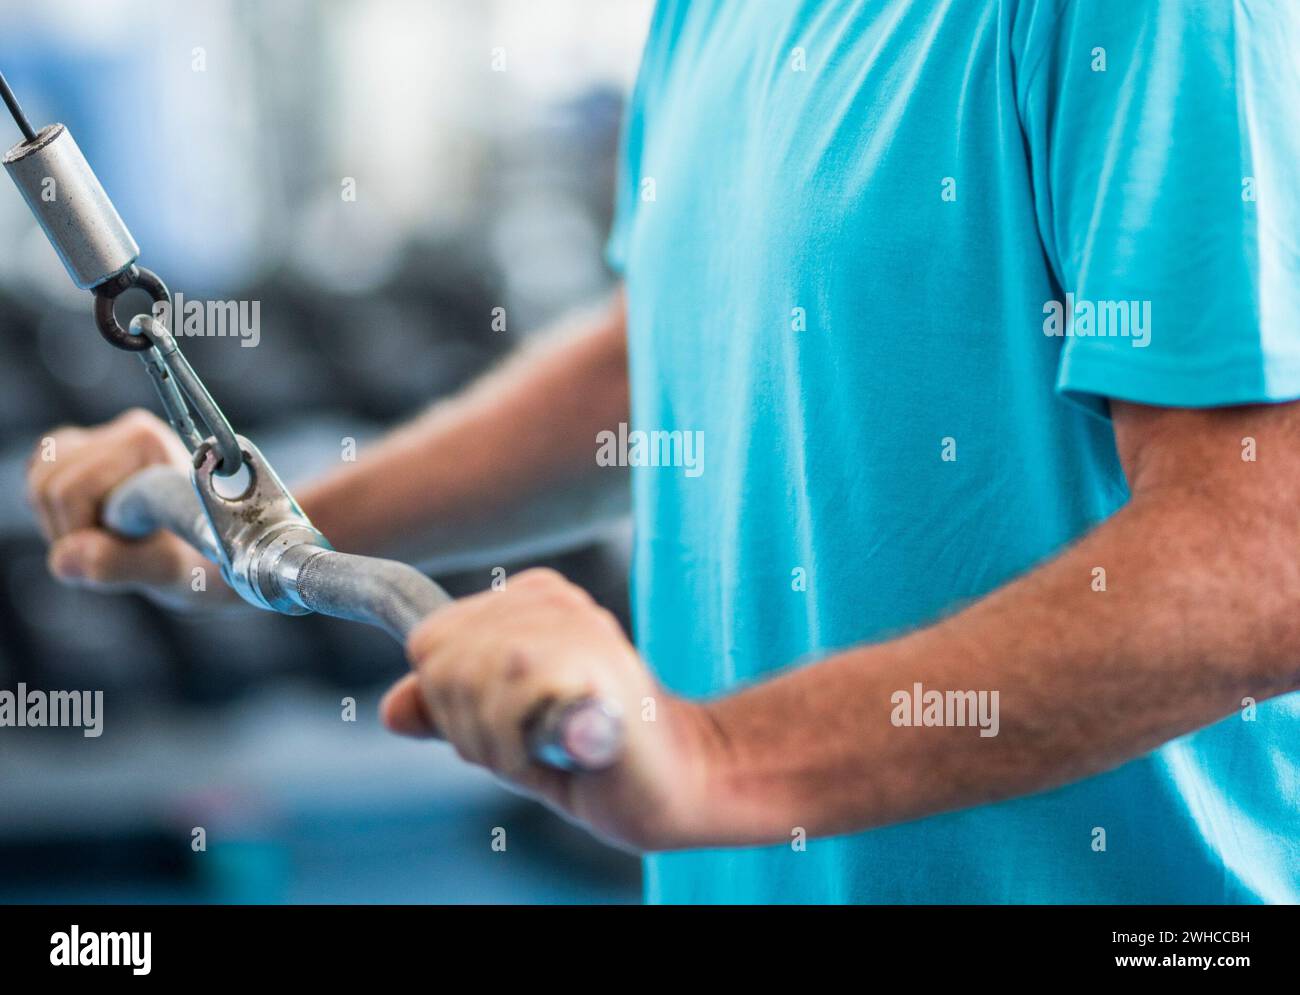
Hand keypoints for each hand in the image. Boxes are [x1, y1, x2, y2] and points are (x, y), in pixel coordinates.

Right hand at [25, 408, 233, 609]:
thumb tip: (65, 559)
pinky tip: (101, 530)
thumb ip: (120, 564)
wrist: (230, 553)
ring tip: (118, 543)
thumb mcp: (172, 573)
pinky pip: (41, 481)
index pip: (72, 490)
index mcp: (149, 445)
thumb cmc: (209, 563)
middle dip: (73, 532)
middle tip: (123, 553)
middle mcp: (127, 431)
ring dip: (66, 527)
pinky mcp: (91, 455)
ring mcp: (106, 440)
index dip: (84, 535)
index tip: (128, 552)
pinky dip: (60, 516)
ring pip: (39, 481)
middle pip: (48, 484)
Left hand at [381, 568, 719, 849]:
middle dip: (469, 728)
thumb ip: (450, 711)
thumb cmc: (595, 755)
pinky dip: (523, 750)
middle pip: (440, 665)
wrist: (681, 781)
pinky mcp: (594, 666)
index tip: (506, 726)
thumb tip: (390, 707)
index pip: (430, 642)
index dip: (448, 702)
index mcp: (531, 598)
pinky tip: (567, 750)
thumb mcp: (505, 731)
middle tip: (532, 745)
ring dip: (499, 745)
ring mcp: (576, 627)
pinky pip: (509, 707)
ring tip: (554, 748)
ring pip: (468, 687)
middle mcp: (552, 599)